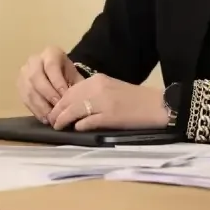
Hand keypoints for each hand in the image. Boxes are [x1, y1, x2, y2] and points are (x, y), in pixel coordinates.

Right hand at [17, 46, 82, 122]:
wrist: (58, 75)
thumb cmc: (68, 75)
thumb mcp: (74, 76)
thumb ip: (76, 87)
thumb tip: (78, 103)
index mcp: (50, 53)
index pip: (51, 66)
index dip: (57, 82)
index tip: (65, 96)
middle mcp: (34, 60)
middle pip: (36, 77)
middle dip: (48, 94)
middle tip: (58, 108)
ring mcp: (24, 72)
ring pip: (29, 89)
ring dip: (40, 105)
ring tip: (52, 117)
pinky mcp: (19, 85)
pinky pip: (25, 98)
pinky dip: (35, 110)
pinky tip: (44, 118)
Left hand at [47, 74, 165, 131]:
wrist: (157, 105)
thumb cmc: (135, 99)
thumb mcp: (111, 88)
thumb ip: (92, 93)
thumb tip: (73, 106)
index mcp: (98, 80)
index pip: (70, 90)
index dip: (60, 102)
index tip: (54, 111)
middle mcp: (98, 88)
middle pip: (68, 100)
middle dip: (57, 112)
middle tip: (52, 121)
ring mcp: (103, 102)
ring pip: (74, 111)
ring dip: (63, 120)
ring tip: (58, 127)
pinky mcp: (109, 117)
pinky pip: (87, 122)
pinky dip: (79, 126)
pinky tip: (76, 129)